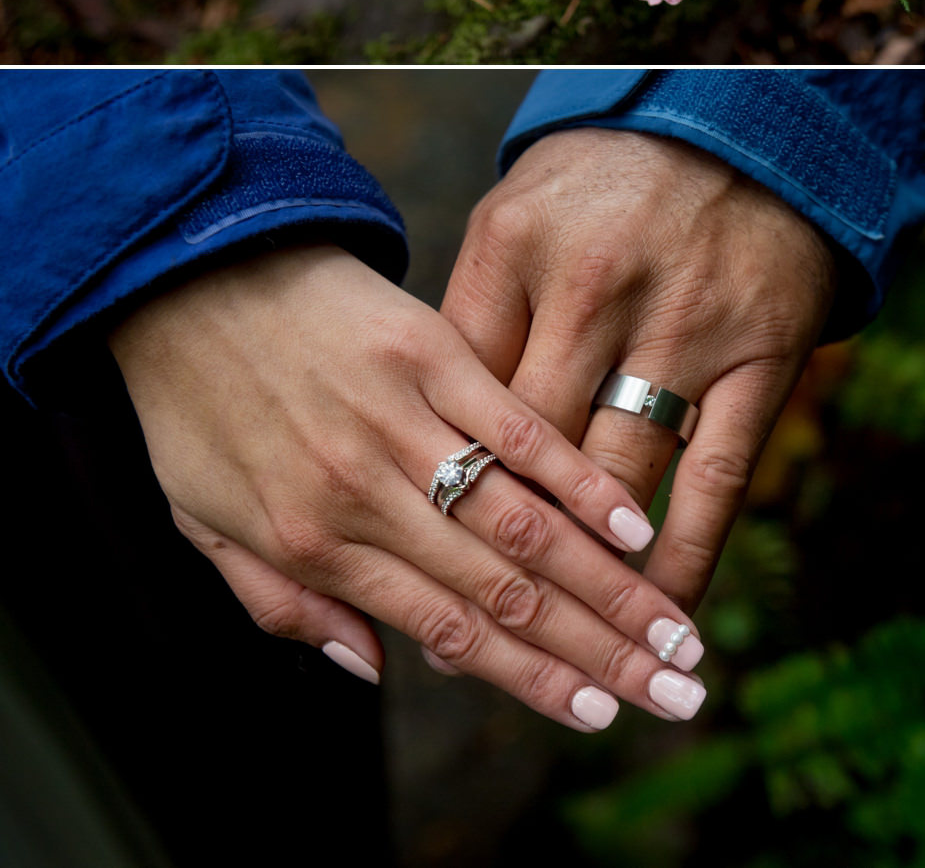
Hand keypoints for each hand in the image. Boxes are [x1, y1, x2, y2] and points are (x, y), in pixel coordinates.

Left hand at [108, 244, 707, 729]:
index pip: (449, 628)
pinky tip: (634, 521)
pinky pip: (517, 426)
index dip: (532, 680)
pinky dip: (579, 478)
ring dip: (610, 583)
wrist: (186, 273)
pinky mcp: (430, 350)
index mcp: (315, 542)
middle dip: (600, 649)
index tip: (604, 714)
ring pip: (525, 520)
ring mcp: (405, 418)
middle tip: (677, 692)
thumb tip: (370, 671)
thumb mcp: (204, 522)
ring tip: (677, 629)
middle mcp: (368, 492)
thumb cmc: (193, 403)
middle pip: (505, 587)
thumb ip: (284, 604)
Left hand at [442, 130, 837, 612]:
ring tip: (558, 653)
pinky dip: (688, 555)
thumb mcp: (514, 219)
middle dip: (494, 553)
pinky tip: (663, 613)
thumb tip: (425, 446)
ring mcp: (681, 325)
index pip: (459, 398)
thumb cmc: (602, 186)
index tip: (409, 561)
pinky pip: (719, 479)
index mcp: (514, 248)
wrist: (739, 129)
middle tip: (465, 633)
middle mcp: (592, 287)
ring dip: (587, 577)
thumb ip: (467, 320)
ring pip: (617, 481)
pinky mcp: (759, 356)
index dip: (432, 485)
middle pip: (528, 452)